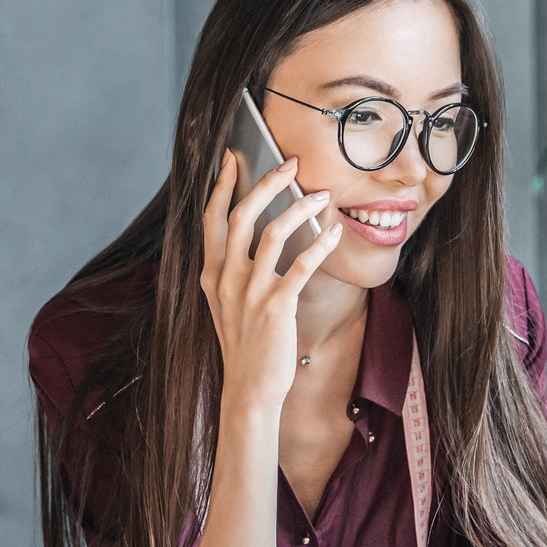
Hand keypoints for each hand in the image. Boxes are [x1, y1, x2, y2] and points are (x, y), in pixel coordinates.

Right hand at [199, 148, 343, 411]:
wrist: (249, 389)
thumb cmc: (245, 344)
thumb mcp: (225, 304)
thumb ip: (231, 270)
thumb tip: (253, 234)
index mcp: (211, 274)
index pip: (212, 219)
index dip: (221, 185)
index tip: (233, 157)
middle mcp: (225, 278)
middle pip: (241, 215)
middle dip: (266, 183)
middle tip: (290, 162)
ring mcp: (249, 292)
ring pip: (271, 233)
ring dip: (298, 207)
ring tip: (321, 195)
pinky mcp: (275, 307)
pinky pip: (300, 265)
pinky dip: (319, 244)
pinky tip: (334, 233)